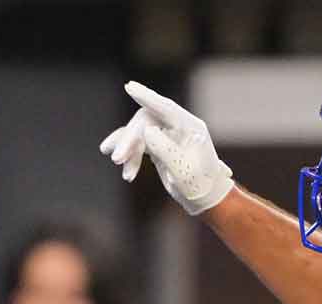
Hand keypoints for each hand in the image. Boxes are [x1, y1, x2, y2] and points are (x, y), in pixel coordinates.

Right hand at [98, 81, 233, 215]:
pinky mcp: (159, 144)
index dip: (147, 97)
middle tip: (116, 158)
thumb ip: (166, 149)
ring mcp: (168, 134)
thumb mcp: (182, 170)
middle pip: (146, 121)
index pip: (166, 108)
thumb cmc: (199, 185)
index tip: (129, 87)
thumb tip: (146, 131)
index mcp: (190, 127)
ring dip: (127, 150)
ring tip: (122, 170)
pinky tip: (126, 173)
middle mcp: (179, 126)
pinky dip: (130, 157)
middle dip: (129, 139)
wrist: (205, 199)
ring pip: (139, 132)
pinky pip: (139, 144)